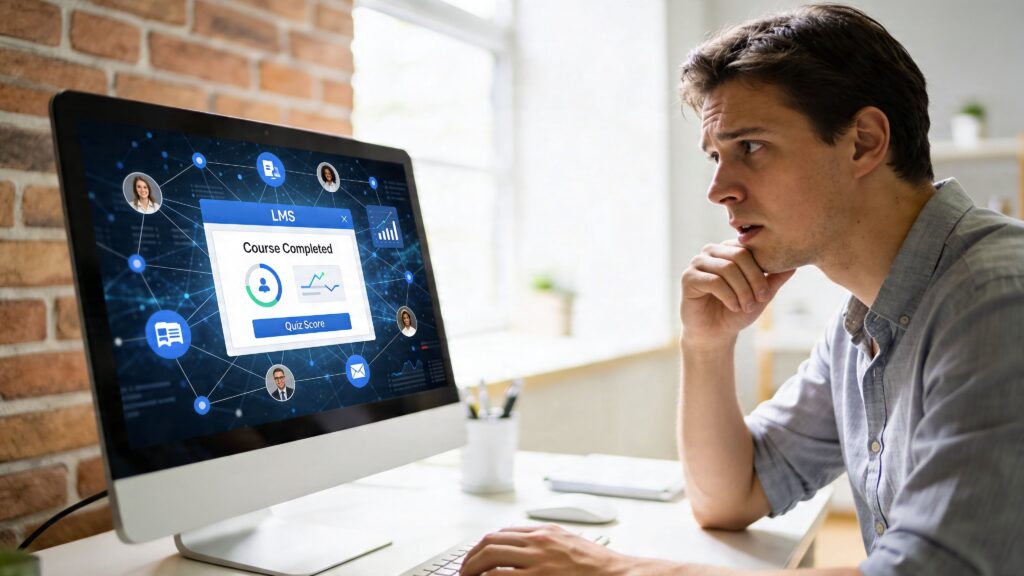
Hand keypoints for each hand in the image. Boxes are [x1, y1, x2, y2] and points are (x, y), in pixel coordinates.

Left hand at [459, 524, 630, 575]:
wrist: (619, 575)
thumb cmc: (598, 566)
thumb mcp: (570, 544)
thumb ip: (546, 544)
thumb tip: (523, 549)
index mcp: (545, 533)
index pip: (503, 534)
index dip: (483, 547)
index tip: (475, 559)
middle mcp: (539, 542)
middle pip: (491, 542)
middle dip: (471, 558)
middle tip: (464, 573)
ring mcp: (538, 561)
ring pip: (491, 557)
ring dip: (472, 569)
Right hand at [680, 240, 794, 347]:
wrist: (715, 334)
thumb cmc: (737, 311)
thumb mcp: (761, 294)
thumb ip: (775, 278)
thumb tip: (795, 264)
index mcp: (728, 249)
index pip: (750, 248)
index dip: (762, 269)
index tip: (767, 293)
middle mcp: (711, 252)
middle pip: (739, 255)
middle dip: (754, 280)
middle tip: (761, 299)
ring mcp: (697, 263)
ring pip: (727, 269)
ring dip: (742, 290)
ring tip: (746, 307)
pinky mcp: (688, 278)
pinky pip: (713, 281)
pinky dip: (728, 296)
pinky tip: (733, 307)